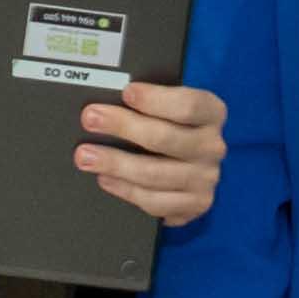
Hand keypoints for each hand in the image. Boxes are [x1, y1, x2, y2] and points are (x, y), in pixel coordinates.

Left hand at [76, 81, 225, 224]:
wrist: (193, 168)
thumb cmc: (174, 127)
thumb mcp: (171, 108)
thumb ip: (149, 102)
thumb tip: (108, 100)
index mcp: (211, 113)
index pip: (188, 105)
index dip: (156, 99)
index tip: (126, 93)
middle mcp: (212, 146)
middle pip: (165, 138)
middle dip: (123, 127)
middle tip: (90, 119)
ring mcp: (205, 178)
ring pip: (154, 174)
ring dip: (115, 163)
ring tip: (86, 156)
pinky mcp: (195, 205)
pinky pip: (154, 201)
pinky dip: (125, 190)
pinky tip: (106, 179)